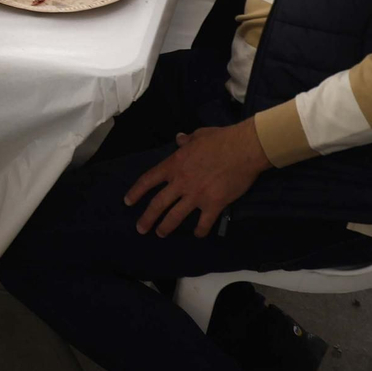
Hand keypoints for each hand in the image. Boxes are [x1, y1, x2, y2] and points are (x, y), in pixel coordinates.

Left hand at [123, 119, 271, 237]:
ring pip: (175, 216)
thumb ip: (186, 141)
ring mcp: (196, 196)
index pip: (148, 180)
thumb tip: (179, 139)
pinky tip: (198, 235)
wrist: (243, 149)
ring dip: (166, 227)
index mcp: (174, 165)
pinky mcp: (213, 205)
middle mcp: (180, 183)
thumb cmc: (220, 139)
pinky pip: (203, 223)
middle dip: (147, 218)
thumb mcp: (198, 135)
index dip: (136, 192)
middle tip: (141, 229)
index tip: (128, 202)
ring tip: (160, 234)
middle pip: (158, 204)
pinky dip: (200, 231)